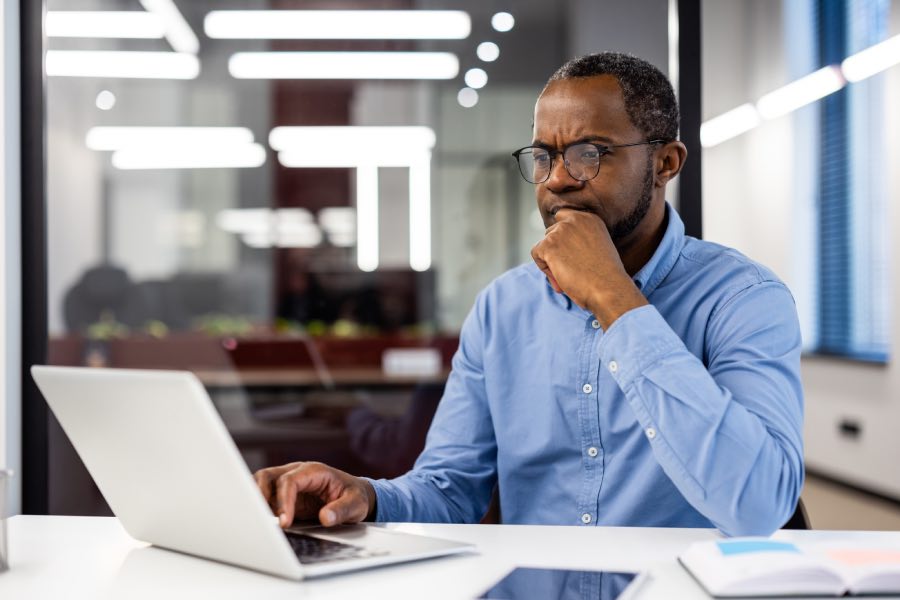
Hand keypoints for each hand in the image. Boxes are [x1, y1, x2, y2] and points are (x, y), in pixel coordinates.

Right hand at [254, 461, 375, 527]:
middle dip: (259, 495)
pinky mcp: (283, 496)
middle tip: (261, 518)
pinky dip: (260, 507)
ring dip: (256, 501)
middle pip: (267, 476)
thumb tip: (325, 517)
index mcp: (313, 471)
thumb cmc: (354, 496)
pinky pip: (265, 498)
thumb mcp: (356, 503)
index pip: (290, 481)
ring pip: (261, 484)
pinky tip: (262, 522)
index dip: (284, 501)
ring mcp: (288, 483)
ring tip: (258, 521)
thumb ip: (342, 510)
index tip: (285, 522)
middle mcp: (297, 473)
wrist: (353, 496)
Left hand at [530, 208, 646, 327]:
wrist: (608, 288)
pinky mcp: (549, 244)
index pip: (564, 218)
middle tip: (568, 270)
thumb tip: (561, 248)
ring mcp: (561, 231)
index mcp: (590, 218)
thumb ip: (581, 240)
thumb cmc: (606, 276)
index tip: (569, 255)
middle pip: (552, 232)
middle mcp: (575, 219)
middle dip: (556, 251)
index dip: (563, 238)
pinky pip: (536, 254)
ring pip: (544, 244)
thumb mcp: (599, 248)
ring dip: (550, 261)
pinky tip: (559, 279)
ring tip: (565, 277)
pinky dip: (544, 268)